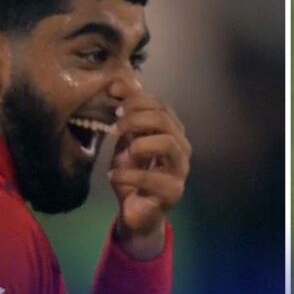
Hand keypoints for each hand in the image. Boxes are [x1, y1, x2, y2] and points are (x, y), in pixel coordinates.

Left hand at [107, 92, 190, 258]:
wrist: (135, 211)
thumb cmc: (133, 172)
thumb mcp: (126, 139)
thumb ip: (125, 114)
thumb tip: (116, 82)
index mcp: (172, 131)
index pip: (161, 105)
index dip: (136, 99)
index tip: (112, 101)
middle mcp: (181, 147)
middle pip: (165, 120)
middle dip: (135, 118)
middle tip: (113, 126)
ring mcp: (180, 170)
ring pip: (167, 143)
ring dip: (139, 142)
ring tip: (122, 150)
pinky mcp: (173, 192)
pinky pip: (152, 177)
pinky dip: (128, 174)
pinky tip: (113, 175)